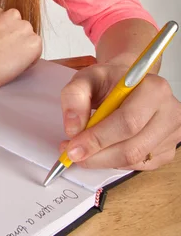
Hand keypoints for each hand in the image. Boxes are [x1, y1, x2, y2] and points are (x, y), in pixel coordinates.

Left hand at [0, 7, 41, 89]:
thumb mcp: (18, 70)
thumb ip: (25, 56)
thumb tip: (20, 51)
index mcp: (35, 43)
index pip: (33, 46)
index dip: (24, 53)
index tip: (16, 57)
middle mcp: (26, 27)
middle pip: (24, 31)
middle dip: (16, 38)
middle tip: (4, 49)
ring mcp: (10, 17)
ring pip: (13, 19)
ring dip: (7, 26)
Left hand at [59, 62, 180, 170]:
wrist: (127, 83)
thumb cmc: (110, 80)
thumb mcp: (86, 78)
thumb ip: (75, 96)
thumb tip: (73, 128)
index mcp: (154, 88)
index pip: (128, 122)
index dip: (98, 138)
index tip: (73, 147)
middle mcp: (169, 112)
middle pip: (132, 147)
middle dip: (97, 155)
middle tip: (73, 153)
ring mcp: (172, 134)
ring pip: (134, 160)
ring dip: (103, 160)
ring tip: (83, 150)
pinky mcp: (167, 151)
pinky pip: (138, 165)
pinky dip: (114, 162)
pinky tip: (102, 150)